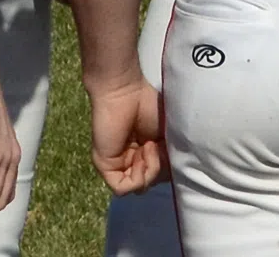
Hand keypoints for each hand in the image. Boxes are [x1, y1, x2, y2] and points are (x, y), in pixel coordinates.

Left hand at [88, 76, 165, 194]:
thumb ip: (169, 156)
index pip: (160, 174)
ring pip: (139, 186)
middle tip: (160, 146)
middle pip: (151, 181)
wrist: (125, 91)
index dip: (170, 168)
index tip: (173, 150)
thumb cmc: (149, 104)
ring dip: (151, 170)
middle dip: (161, 168)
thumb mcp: (169, 134)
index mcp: (146, 151)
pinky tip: (141, 157)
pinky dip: (137, 177)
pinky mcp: (106, 166)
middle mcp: (132, 160)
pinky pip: (122, 188)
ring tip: (150, 146)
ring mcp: (118, 164)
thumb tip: (171, 175)